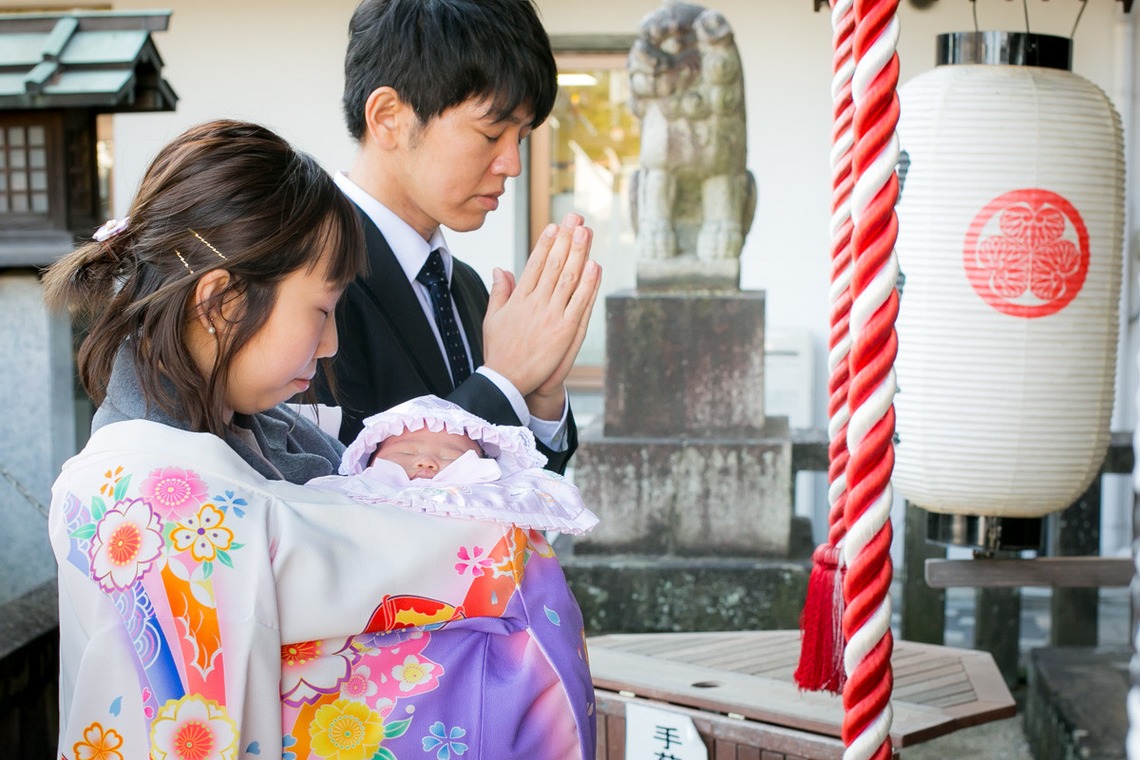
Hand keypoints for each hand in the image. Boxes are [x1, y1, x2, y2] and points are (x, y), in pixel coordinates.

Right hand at [482, 214, 601, 417]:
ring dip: (578, 253)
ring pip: (568, 278)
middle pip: (554, 264)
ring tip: (586, 231)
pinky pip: (579, 302)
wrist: (507, 380)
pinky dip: (588, 284)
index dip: (546, 243)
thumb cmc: (499, 351)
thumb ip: (500, 292)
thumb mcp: (493, 318)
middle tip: (575, 218)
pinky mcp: (564, 331)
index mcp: (519, 298)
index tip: (555, 226)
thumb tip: (501, 268)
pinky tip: (594, 265)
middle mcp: (536, 303)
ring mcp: (551, 316)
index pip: (535, 264)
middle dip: (566, 239)